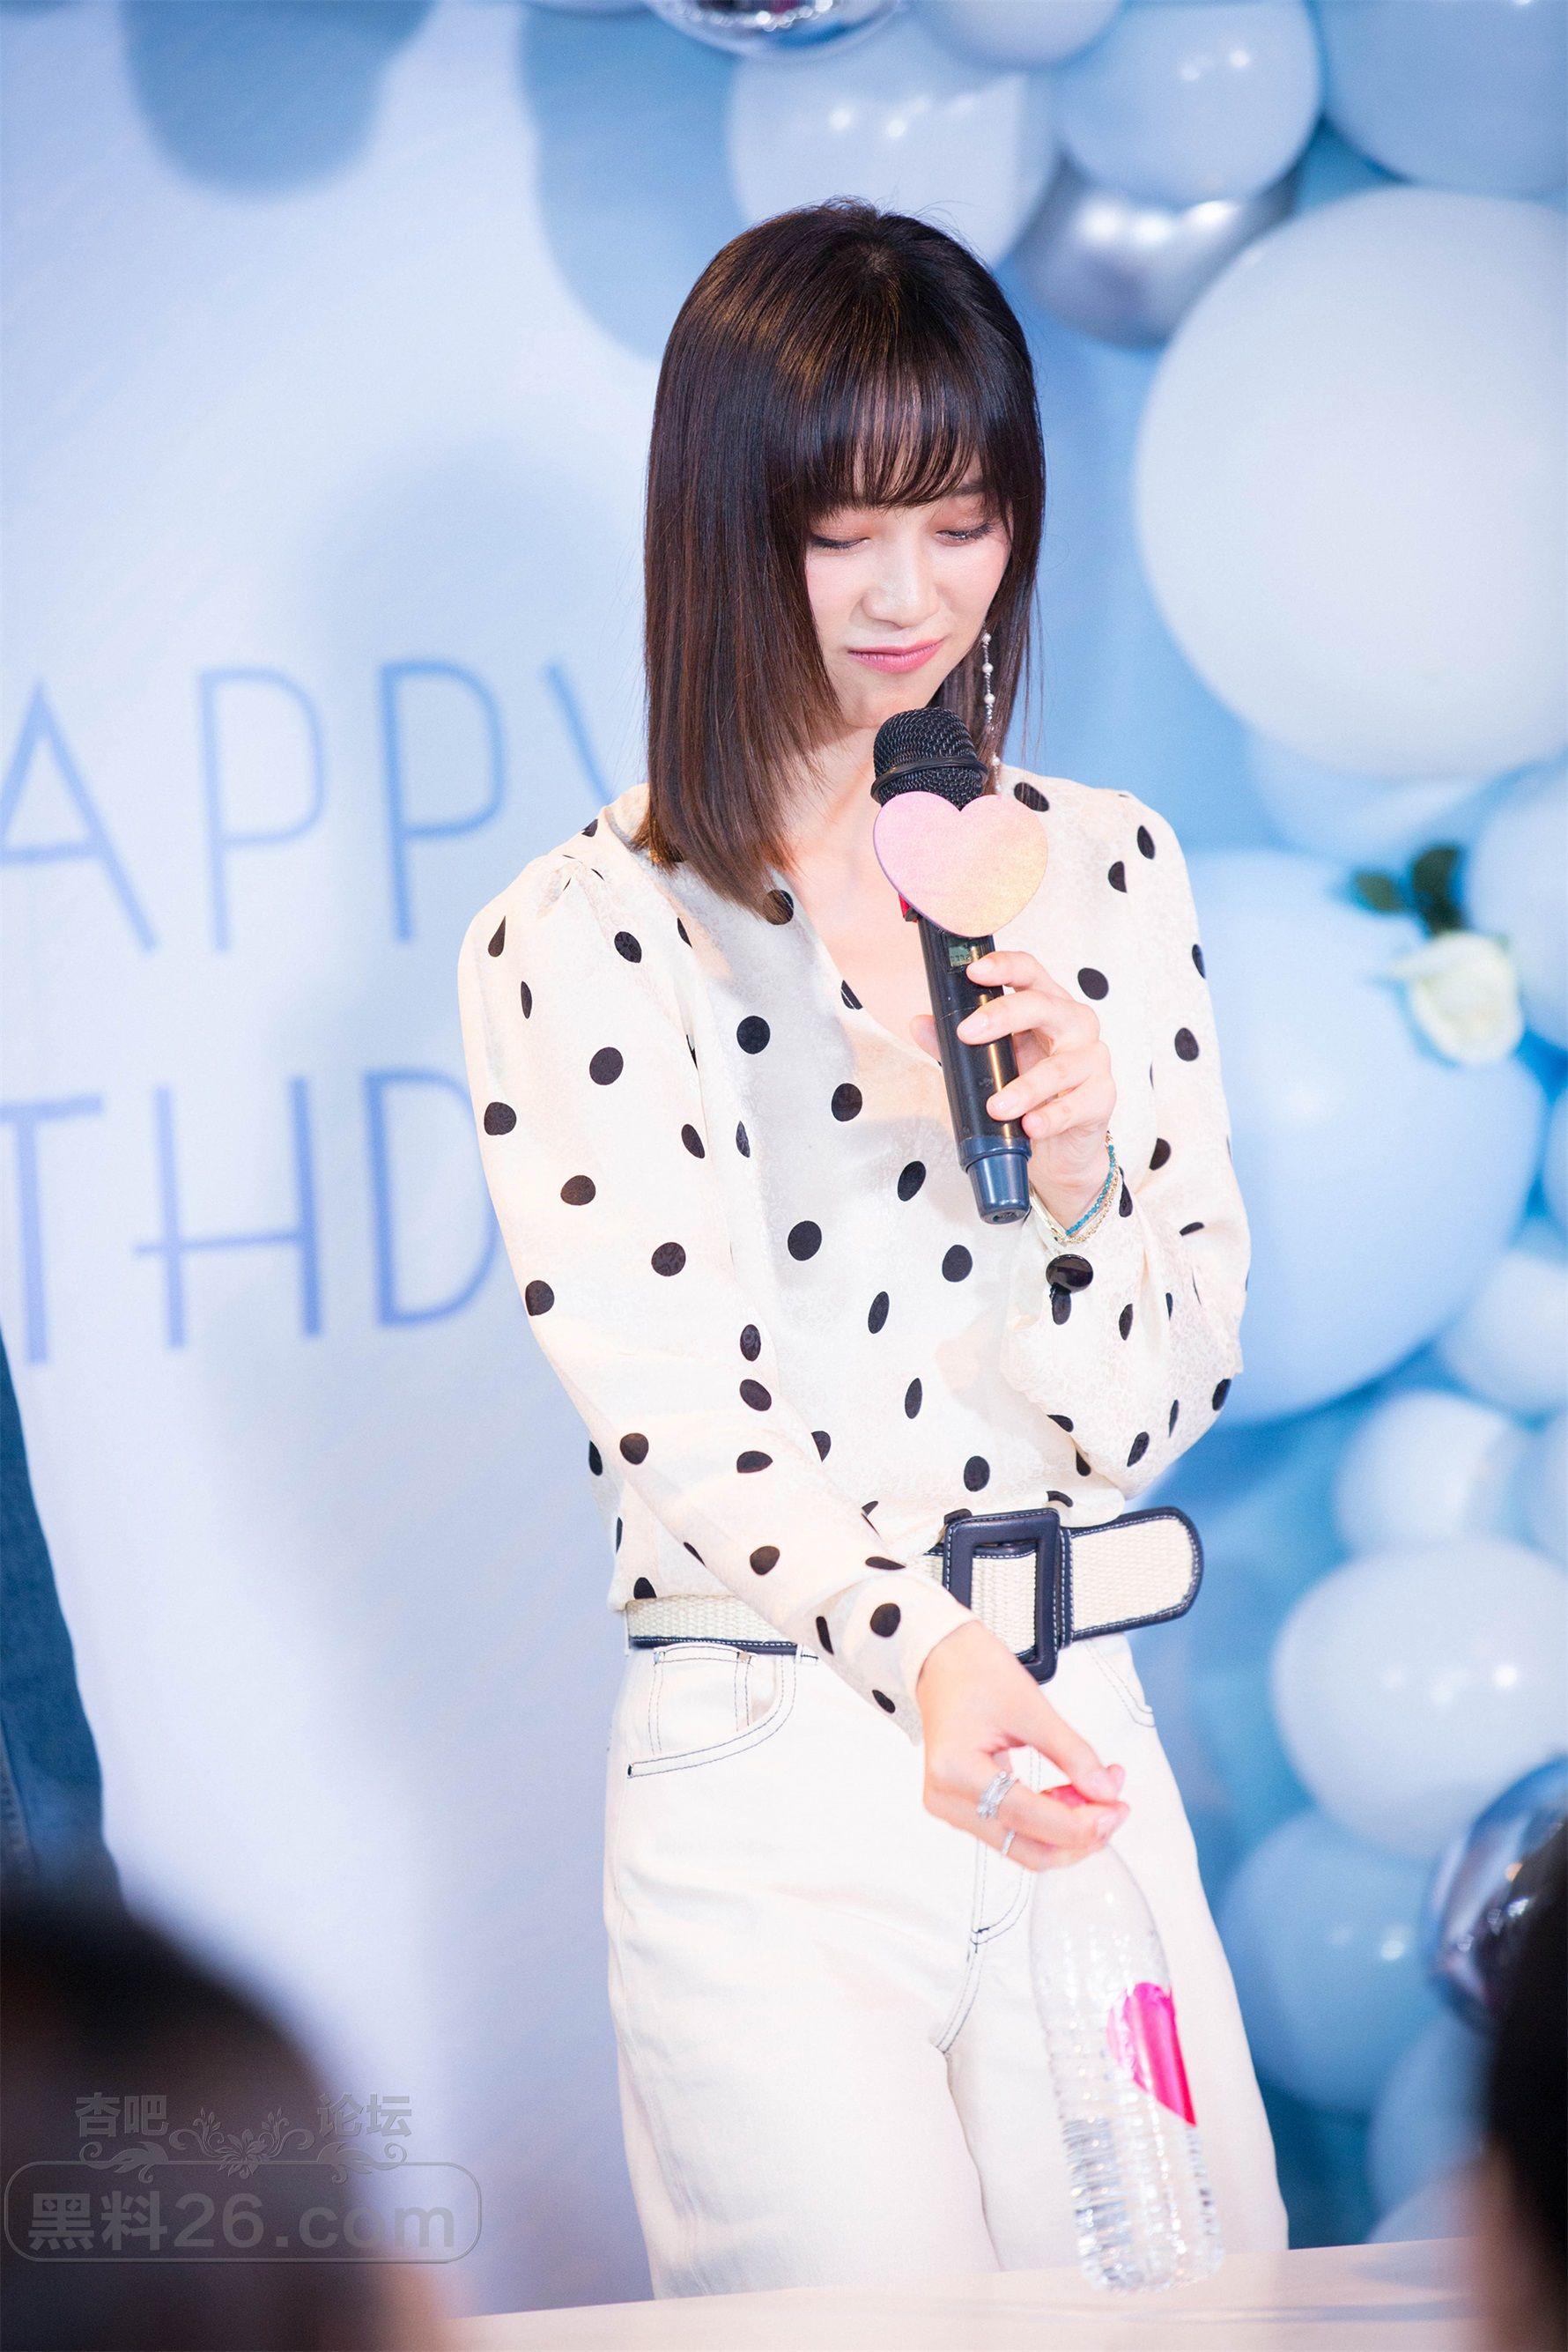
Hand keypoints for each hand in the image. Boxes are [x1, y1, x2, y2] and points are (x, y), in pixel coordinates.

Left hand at [910, 948, 1116, 1228]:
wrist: (1056, 1146)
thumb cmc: (1026, 1094)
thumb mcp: (986, 1067)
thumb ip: (954, 1046)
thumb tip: (919, 1024)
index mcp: (1045, 1007)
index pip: (1029, 972)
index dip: (1004, 966)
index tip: (974, 972)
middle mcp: (1074, 1024)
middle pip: (1044, 1005)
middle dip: (1004, 1016)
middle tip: (968, 1034)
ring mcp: (1092, 1059)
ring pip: (1060, 1065)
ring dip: (1025, 1087)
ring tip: (996, 1106)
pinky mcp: (1102, 1096)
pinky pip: (1078, 1104)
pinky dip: (1052, 1117)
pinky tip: (1032, 1125)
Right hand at [914, 1619, 1129, 1869]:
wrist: (944, 1661)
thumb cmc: (976, 1672)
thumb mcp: (1032, 1706)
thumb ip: (1073, 1754)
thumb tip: (1107, 1792)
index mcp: (956, 1770)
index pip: (1027, 1817)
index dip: (1080, 1823)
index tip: (1118, 1808)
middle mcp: (947, 1799)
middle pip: (1026, 1849)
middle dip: (1079, 1836)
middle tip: (1116, 1808)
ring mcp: (953, 1808)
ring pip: (1024, 1847)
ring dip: (1067, 1831)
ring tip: (1097, 1794)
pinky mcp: (964, 1808)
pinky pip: (1015, 1831)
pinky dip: (1050, 1822)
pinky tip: (1071, 1795)